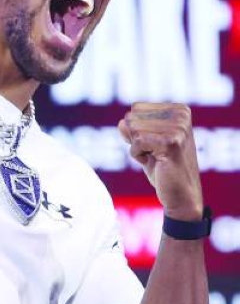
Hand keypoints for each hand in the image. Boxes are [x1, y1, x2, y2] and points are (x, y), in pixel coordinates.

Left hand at [118, 103, 202, 220]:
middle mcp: (181, 115)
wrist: (181, 195)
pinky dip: (138, 155)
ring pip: (133, 129)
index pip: (136, 109)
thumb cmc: (163, 169)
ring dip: (138, 148)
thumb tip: (123, 122)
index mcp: (179, 110)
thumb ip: (133, 129)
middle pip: (133, 118)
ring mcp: (178, 128)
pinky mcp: (171, 142)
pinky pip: (136, 142)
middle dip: (136, 139)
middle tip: (156, 153)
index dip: (138, 131)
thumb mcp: (144, 145)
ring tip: (157, 158)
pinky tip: (156, 163)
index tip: (155, 144)